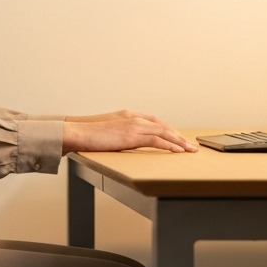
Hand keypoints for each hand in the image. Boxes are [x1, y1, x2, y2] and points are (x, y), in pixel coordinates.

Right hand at [62, 110, 197, 153]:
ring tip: (190, 149)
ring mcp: (134, 125)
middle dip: (178, 135)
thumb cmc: (87, 135)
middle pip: (163, 125)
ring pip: (164, 132)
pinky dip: (169, 145)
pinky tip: (178, 151)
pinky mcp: (132, 135)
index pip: (154, 121)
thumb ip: (118, 133)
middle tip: (190, 145)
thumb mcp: (106, 131)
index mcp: (127, 115)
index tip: (177, 137)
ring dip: (179, 141)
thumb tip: (124, 142)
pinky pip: (157, 140)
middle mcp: (133, 117)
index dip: (168, 129)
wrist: (77, 132)